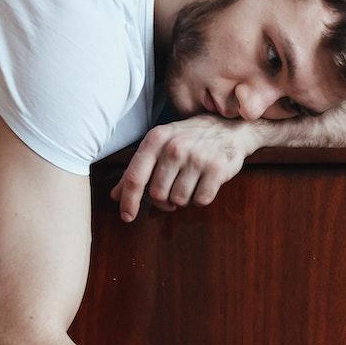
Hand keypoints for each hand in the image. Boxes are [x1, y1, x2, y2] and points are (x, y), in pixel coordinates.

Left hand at [109, 115, 262, 220]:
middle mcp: (174, 148)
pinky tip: (203, 186)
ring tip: (189, 186)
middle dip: (163, 202)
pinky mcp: (217, 169)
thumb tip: (116, 195)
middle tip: (171, 196)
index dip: (129, 201)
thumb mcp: (161, 144)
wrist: (229, 128)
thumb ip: (138, 169)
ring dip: (183, 200)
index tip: (127, 217)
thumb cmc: (190, 138)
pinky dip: (200, 199)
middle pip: (158, 194)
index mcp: (156, 139)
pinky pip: (201, 200)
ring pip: (179, 200)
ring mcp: (197, 158)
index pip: (135, 177)